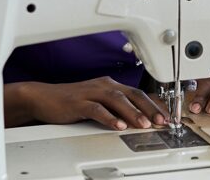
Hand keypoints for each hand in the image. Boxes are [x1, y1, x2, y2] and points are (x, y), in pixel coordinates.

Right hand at [14, 77, 166, 130]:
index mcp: (111, 85)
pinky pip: (97, 109)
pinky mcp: (78, 102)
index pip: (138, 93)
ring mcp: (91, 93)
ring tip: (144, 124)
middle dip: (149, 108)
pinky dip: (109, 117)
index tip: (166, 116)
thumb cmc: (72, 101)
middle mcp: (103, 86)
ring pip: (117, 100)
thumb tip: (138, 119)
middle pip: (132, 94)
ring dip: (132, 112)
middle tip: (161, 120)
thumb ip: (116, 108)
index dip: (153, 104)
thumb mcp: (98, 102)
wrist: (43, 97)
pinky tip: (118, 125)